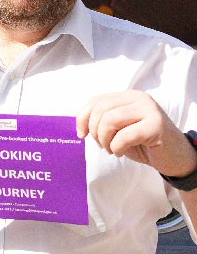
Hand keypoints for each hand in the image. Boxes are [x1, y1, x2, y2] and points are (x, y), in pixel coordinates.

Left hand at [77, 90, 196, 177]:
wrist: (173, 156)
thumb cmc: (142, 143)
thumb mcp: (118, 128)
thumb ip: (102, 120)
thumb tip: (80, 125)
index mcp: (127, 96)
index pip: (95, 101)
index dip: (82, 118)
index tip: (81, 135)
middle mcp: (139, 98)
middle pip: (101, 110)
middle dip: (95, 132)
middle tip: (103, 145)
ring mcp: (149, 110)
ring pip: (110, 120)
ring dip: (105, 140)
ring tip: (112, 148)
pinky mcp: (156, 125)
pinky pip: (124, 136)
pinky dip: (117, 147)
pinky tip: (121, 152)